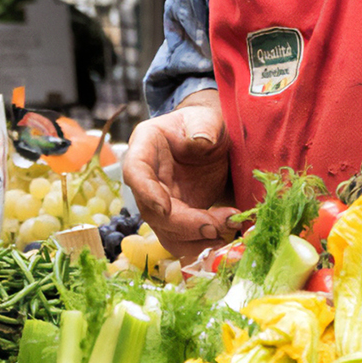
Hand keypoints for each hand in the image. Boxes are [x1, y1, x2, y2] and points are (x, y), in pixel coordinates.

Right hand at [123, 90, 240, 260]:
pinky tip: (224, 238)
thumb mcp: (205, 117)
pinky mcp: (180, 217)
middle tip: (217, 225)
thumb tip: (201, 140)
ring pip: (166, 233)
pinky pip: (183, 240)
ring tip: (226, 232)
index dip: (146, 191)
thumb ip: (203, 126)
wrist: (213, 138)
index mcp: (145, 146)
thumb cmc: (204, 123)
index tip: (165, 207)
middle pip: (152, 211)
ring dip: (195, 240)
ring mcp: (162, 201)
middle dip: (185, 224)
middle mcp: (148, 179)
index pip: (135, 171)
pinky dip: (202, 245)